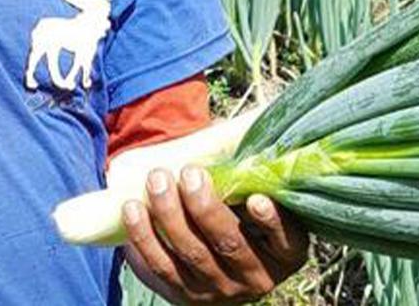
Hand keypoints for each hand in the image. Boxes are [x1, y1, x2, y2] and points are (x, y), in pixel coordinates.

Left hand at [121, 167, 308, 304]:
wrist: (215, 258)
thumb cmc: (239, 209)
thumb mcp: (254, 195)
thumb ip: (248, 170)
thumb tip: (223, 129)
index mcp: (284, 252)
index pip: (286, 239)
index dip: (272, 221)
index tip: (256, 198)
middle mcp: (255, 277)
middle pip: (229, 244)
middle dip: (205, 207)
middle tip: (188, 173)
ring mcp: (219, 290)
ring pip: (192, 254)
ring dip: (170, 215)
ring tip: (156, 179)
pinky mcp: (185, 296)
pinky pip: (162, 268)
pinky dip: (145, 238)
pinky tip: (133, 209)